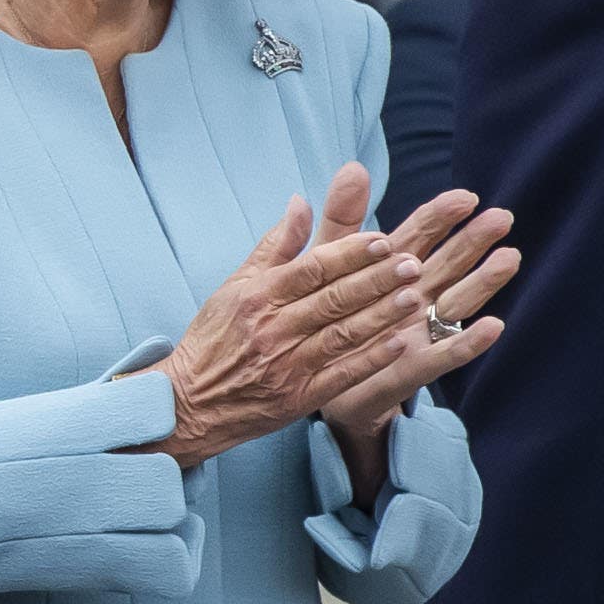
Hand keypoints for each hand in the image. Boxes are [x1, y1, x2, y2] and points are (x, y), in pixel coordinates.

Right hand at [148, 174, 433, 468]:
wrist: (189, 401)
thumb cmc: (214, 338)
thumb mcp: (234, 285)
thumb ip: (274, 246)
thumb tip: (300, 202)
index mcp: (256, 296)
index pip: (311, 269)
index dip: (350, 253)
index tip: (383, 240)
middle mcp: (272, 329)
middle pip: (333, 299)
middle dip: (376, 280)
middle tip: (412, 263)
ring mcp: (287, 365)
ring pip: (342, 335)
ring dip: (381, 316)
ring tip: (414, 296)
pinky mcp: (299, 397)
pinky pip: (341, 376)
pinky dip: (371, 360)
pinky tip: (400, 344)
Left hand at [314, 177, 518, 438]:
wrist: (307, 379)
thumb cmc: (323, 314)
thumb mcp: (325, 262)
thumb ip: (341, 219)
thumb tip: (352, 167)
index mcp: (388, 269)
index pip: (420, 236)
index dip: (441, 216)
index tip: (466, 196)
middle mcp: (411, 297)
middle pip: (447, 263)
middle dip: (473, 240)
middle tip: (502, 217)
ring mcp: (416, 330)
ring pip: (455, 302)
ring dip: (483, 282)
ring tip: (509, 258)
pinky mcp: (411, 367)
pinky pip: (442, 353)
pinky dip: (467, 342)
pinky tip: (492, 327)